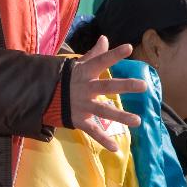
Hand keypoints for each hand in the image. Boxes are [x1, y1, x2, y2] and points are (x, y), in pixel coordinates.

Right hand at [68, 35, 145, 151]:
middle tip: (144, 85)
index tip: (129, 48)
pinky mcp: (79, 120)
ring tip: (138, 120)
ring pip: (103, 111)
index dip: (114, 54)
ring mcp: (82, 106)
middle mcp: (86, 88)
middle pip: (107, 86)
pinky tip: (116, 148)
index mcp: (86, 73)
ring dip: (121, 116)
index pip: (102, 61)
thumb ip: (95, 54)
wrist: (42, 97)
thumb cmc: (66, 79)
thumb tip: (105, 38)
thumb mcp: (78, 65)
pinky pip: (93, 131)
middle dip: (125, 85)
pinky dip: (103, 140)